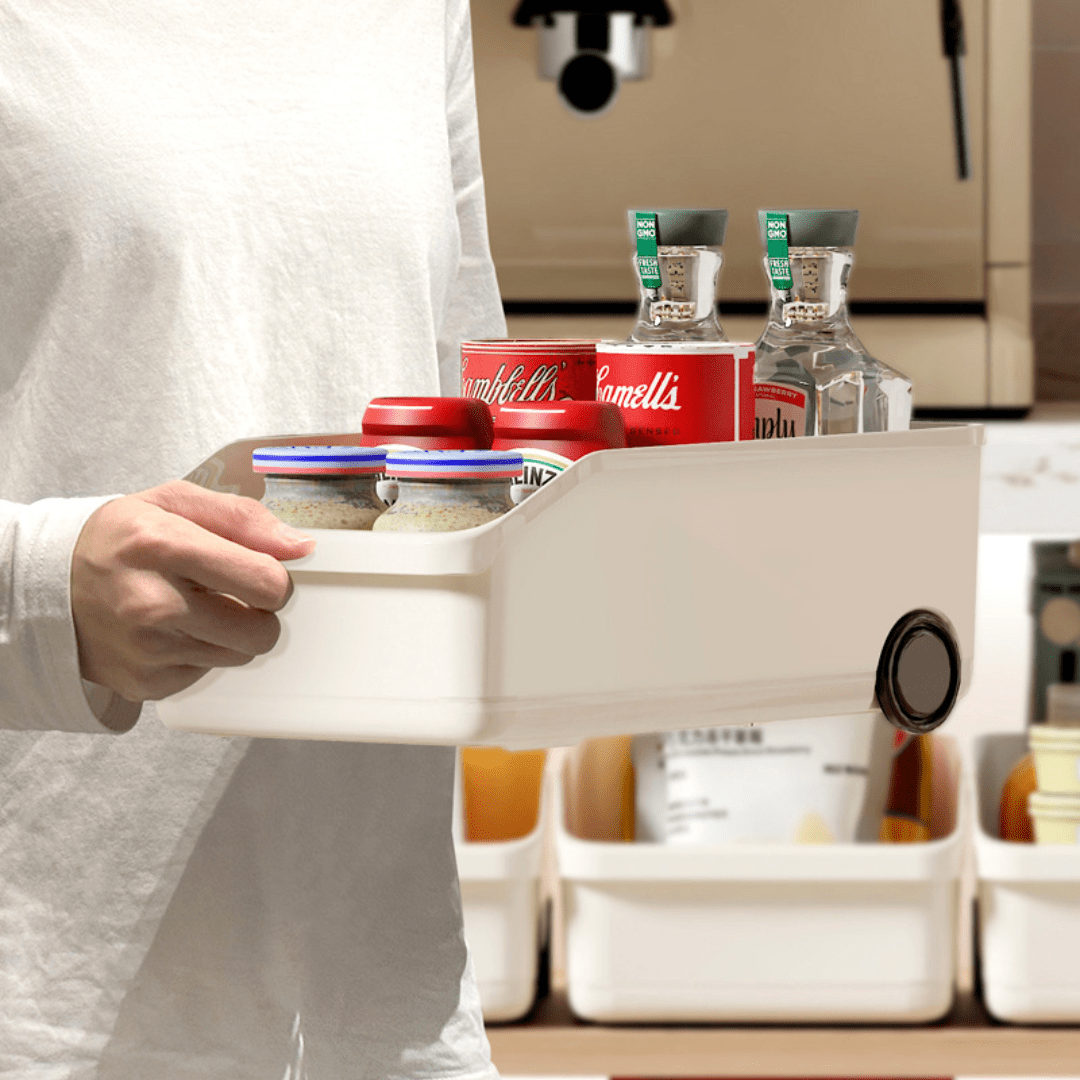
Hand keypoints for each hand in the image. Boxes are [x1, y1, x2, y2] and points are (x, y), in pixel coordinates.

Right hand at [72, 480, 315, 702]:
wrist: (48, 585)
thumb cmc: (123, 539)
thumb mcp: (177, 503)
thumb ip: (244, 518)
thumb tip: (301, 546)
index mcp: (163, 547)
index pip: (265, 582)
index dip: (275, 576)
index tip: (258, 569)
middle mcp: (152, 604)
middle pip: (262, 630)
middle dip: (259, 610)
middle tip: (230, 592)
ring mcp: (146, 651)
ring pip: (241, 655)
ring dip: (232, 633)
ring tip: (197, 607)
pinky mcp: (145, 684)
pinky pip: (209, 673)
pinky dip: (201, 653)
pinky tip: (174, 630)